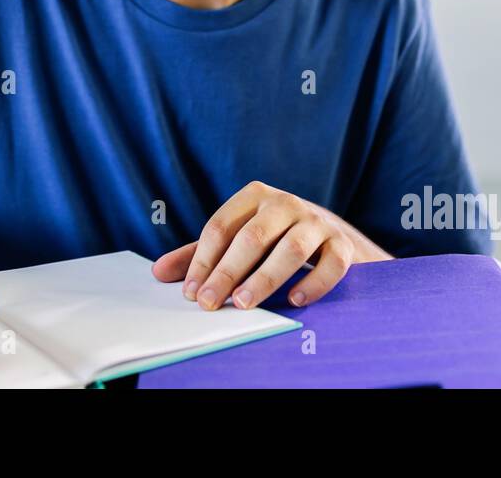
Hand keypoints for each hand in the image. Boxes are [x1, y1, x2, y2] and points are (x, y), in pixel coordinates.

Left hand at [152, 180, 390, 310]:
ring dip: (265, 278)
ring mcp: (317, 222)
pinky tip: (295, 301)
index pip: (221, 226)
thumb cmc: (274, 238)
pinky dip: (313, 283)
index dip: (203, 260)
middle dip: (228, 272)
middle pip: (252, 237)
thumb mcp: (237, 239)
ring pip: (291, 249)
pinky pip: (331, 264)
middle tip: (210, 302)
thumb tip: (158, 272)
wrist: (332, 236)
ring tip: (244, 303)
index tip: (190, 292)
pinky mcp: (342, 244)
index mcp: (255, 196)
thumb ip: (201, 254)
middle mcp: (286, 204)